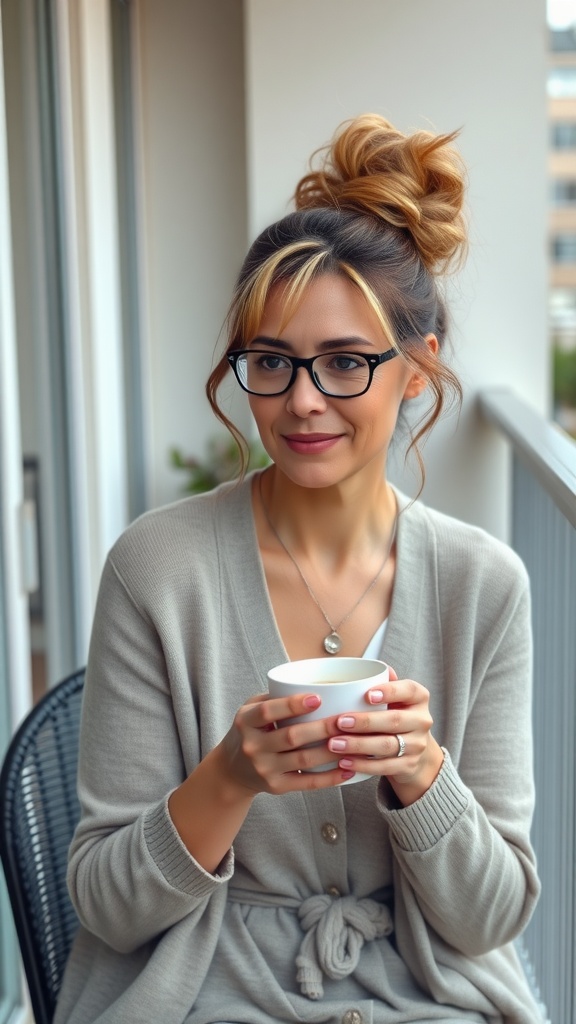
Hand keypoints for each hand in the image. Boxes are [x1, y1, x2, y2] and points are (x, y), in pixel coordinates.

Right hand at [217, 691, 354, 795]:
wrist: (232, 770)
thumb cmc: (249, 731)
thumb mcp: (250, 710)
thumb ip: (274, 697)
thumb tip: (313, 684)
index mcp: (245, 721)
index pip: (268, 712)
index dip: (292, 705)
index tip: (318, 698)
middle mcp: (253, 746)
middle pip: (291, 737)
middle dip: (321, 728)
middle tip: (345, 720)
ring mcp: (264, 768)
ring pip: (303, 760)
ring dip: (330, 752)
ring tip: (352, 742)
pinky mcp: (276, 786)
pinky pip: (306, 782)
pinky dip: (328, 778)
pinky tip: (347, 770)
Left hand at [325, 667, 443, 804]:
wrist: (414, 749)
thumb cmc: (395, 714)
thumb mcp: (394, 697)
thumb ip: (383, 681)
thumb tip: (371, 666)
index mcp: (419, 698)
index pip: (409, 690)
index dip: (390, 691)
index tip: (366, 695)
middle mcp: (422, 721)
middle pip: (394, 721)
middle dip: (365, 722)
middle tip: (339, 722)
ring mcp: (417, 745)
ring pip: (387, 746)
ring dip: (358, 746)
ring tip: (334, 744)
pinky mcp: (409, 766)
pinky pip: (384, 767)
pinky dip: (362, 765)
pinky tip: (343, 762)